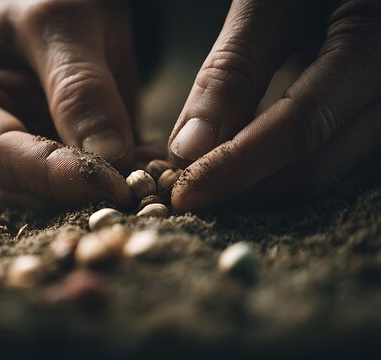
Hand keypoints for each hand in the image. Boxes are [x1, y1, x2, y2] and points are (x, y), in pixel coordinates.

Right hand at [0, 0, 136, 206]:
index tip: (113, 184)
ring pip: (55, 196)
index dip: (54, 175)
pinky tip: (155, 172)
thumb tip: (108, 158)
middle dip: (83, 190)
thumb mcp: (61, 22)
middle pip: (24, 187)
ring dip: (106, 191)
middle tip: (142, 188)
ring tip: (155, 179)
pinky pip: (81, 185)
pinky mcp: (48, 162)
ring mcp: (11, 157)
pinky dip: (119, 180)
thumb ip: (81, 87)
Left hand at [167, 0, 380, 211]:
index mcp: (376, 43)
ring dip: (258, 183)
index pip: (301, 127)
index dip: (235, 167)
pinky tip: (236, 159)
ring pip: (325, 169)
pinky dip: (277, 167)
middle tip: (182, 188)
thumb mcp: (269, 1)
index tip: (182, 193)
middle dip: (242, 186)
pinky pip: (329, 155)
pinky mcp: (372, 114)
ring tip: (201, 176)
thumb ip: (233, 69)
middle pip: (317, 164)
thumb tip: (188, 147)